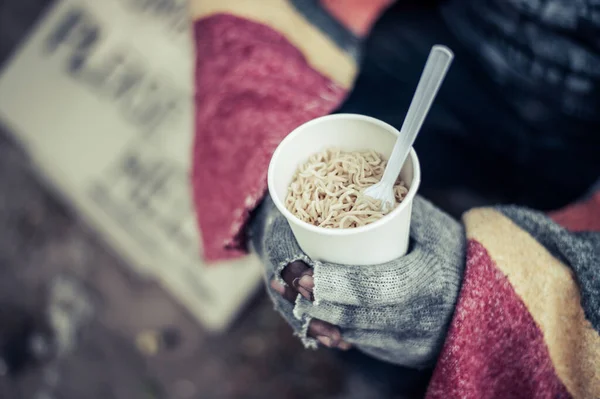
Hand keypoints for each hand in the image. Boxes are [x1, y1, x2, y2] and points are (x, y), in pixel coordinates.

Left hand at [250, 195, 464, 367]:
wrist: (488, 298)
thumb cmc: (455, 252)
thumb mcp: (433, 225)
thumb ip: (396, 211)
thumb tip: (350, 192)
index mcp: (431, 281)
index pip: (373, 287)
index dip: (332, 282)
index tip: (300, 271)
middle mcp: (422, 320)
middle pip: (355, 315)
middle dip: (313, 300)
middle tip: (284, 282)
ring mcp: (413, 344)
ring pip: (353, 333)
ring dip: (317, 317)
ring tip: (290, 295)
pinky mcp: (405, 356)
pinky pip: (362, 345)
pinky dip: (336, 329)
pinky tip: (317, 315)